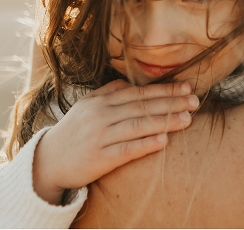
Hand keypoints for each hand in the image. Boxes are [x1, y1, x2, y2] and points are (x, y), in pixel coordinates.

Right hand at [32, 79, 198, 204]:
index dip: (165, 90)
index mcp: (102, 101)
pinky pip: (126, 150)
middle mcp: (101, 115)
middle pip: (143, 106)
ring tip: (188, 119)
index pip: (139, 93)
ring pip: (138, 126)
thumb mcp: (88, 105)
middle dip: (172, 103)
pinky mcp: (99, 158)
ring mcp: (100, 137)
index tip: (187, 87)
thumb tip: (132, 82)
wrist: (47, 161)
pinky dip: (146, 144)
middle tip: (196, 101)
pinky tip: (164, 141)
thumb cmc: (74, 131)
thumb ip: (110, 92)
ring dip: (165, 122)